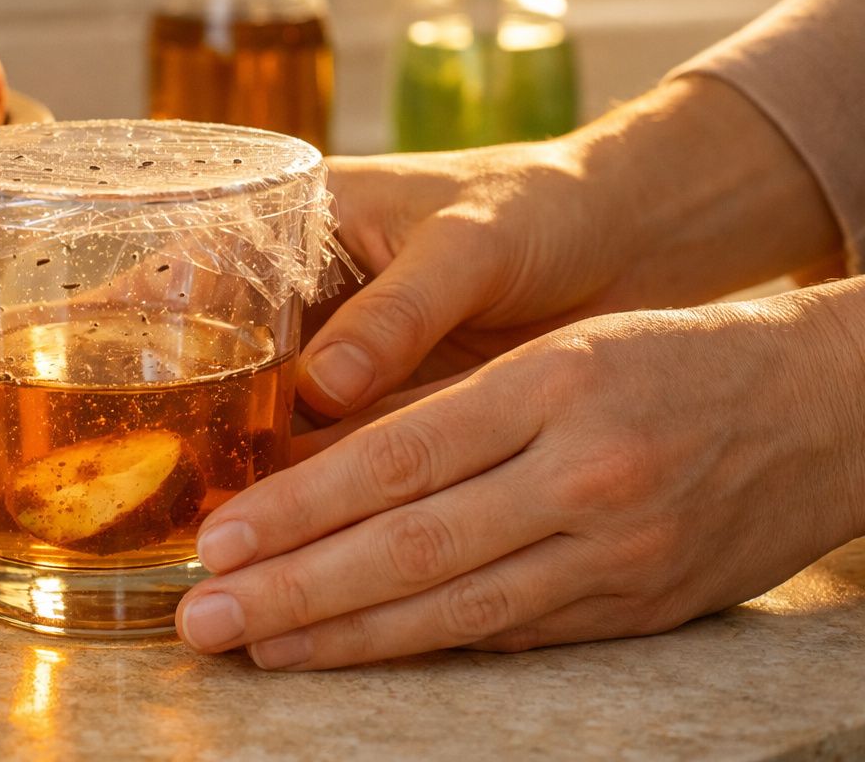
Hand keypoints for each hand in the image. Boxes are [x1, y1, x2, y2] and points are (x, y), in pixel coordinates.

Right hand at [0, 77, 840, 545]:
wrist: (616, 244)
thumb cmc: (537, 210)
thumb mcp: (474, 243)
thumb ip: (402, 309)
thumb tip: (318, 390)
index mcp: (267, 235)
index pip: (123, 291)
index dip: (27, 344)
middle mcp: (255, 306)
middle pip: (105, 369)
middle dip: (2, 421)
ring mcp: (285, 372)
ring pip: (156, 431)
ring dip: (66, 477)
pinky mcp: (332, 427)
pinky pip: (242, 473)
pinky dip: (179, 510)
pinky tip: (113, 551)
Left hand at [175, 282, 864, 668]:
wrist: (826, 405)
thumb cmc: (674, 355)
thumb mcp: (561, 348)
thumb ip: (452, 402)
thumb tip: (326, 458)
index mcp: (553, 385)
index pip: (397, 458)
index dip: (298, 508)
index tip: (217, 538)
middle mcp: (583, 473)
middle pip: (409, 546)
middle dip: (294, 589)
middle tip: (202, 617)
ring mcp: (618, 552)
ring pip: (455, 608)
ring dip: (344, 638)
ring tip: (257, 648)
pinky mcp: (642, 607)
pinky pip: (515, 634)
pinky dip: (429, 648)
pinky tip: (359, 656)